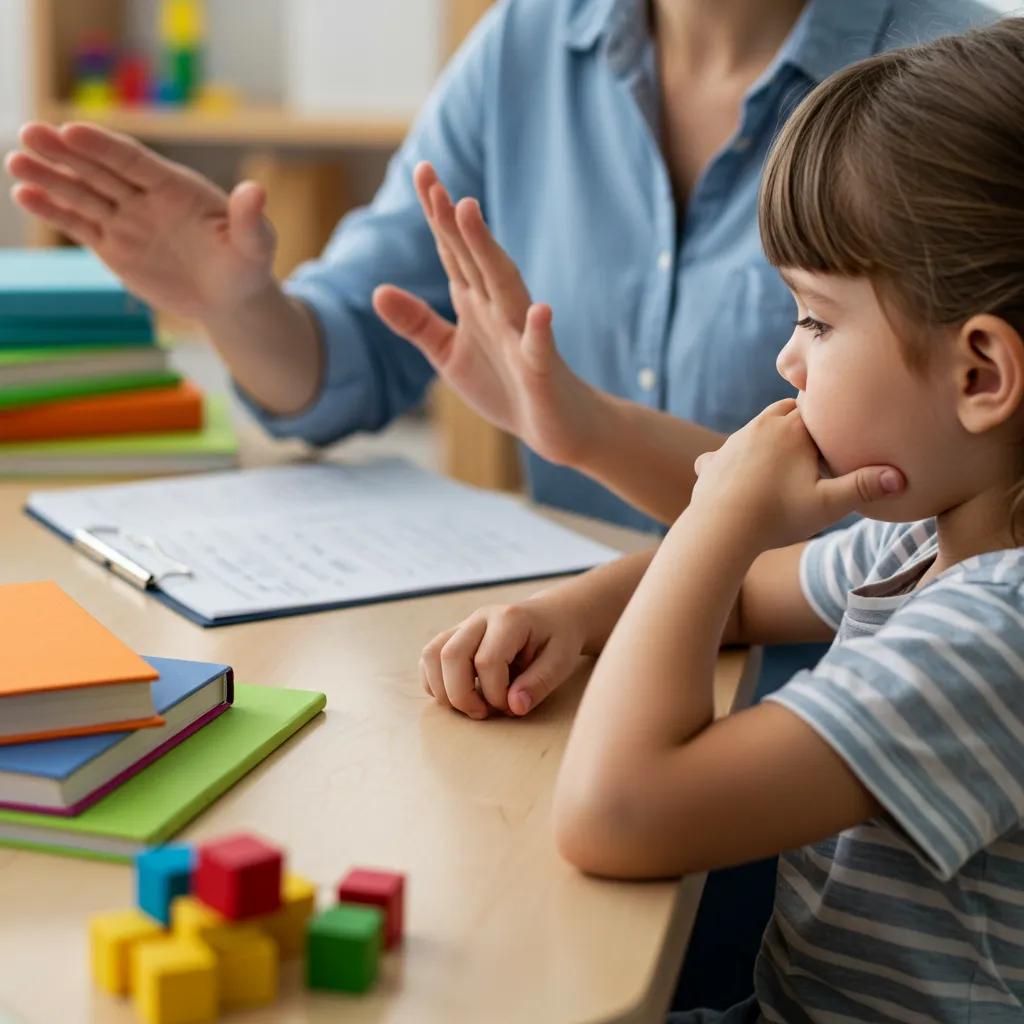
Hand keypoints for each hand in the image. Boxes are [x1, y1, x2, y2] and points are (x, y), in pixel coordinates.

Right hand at [6, 122, 276, 320]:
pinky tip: (24, 195)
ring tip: (15, 163)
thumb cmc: (246, 265)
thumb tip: (255, 191)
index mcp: (175, 186)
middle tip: (29, 133)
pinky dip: (53, 211)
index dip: (104, 147)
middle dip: (65, 153)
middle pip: (100, 169)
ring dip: (50, 179)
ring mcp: (126, 219)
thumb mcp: (255, 245)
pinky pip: (80, 225)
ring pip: (83, 194)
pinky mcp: (113, 245)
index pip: (134, 161)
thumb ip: (250, 220)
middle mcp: (145, 197)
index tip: (72, 130)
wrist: (229, 297)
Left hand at [373, 162, 601, 466]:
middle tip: (434, 183)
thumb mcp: (449, 355)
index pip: (453, 251)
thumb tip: (377, 291)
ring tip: (470, 213)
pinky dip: (540, 330)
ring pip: (504, 287)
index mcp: (475, 303)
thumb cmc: (506, 386)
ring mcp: (522, 336)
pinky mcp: (542, 369)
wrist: (557, 425)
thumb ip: (416, 323)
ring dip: (487, 251)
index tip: (423, 172)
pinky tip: (541, 311)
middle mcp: (499, 309)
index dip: (436, 216)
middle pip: (474, 258)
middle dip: (454, 222)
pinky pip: (540, 348)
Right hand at [419, 595, 587, 719]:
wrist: (552, 615)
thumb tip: (514, 707)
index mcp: (509, 619)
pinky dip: (435, 682)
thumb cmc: (558, 639)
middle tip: (484, 714)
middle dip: (462, 696)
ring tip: (470, 706)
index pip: (487, 661)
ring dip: (444, 690)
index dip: (495, 693)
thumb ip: (539, 683)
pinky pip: (428, 658)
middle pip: (451, 656)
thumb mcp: (561, 660)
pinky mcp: (454, 635)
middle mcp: (480, 618)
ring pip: (432, 655)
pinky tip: (458, 695)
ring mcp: (463, 625)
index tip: (512, 707)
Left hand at [689, 399, 905, 550]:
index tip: (841, 428)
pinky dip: (733, 460)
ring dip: (770, 439)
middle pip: (786, 411)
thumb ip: (863, 487)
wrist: (720, 528)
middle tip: (815, 442)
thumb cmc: (777, 516)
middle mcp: (761, 425)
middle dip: (801, 423)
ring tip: (783, 462)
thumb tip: (901, 477)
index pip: (817, 407)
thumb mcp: (828, 505)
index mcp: (793, 428)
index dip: (830, 418)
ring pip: (757, 428)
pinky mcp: (713, 461)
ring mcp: (734, 441)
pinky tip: (737, 475)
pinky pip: (723, 453)